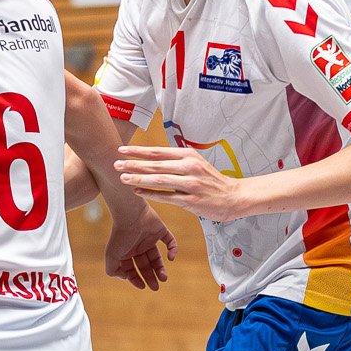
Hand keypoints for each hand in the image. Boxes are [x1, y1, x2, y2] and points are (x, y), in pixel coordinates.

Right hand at [105, 202, 177, 289]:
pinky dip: (173, 250)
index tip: (143, 286)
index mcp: (127, 252)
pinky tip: (171, 258)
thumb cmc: (120, 235)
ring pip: (157, 257)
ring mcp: (149, 238)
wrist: (130, 214)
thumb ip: (113, 270)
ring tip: (164, 278)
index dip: (137, 279)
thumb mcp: (111, 256)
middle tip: (156, 287)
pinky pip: (169, 241)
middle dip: (151, 277)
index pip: (133, 269)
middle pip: (146, 265)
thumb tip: (125, 278)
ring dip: (161, 268)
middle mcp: (138, 246)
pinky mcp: (160, 230)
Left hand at [114, 145, 244, 222]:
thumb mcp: (196, 163)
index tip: (122, 150)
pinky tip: (138, 192)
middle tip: (116, 164)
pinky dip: (151, 194)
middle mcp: (189, 167)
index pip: (158, 152)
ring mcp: (191, 184)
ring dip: (139, 179)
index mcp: (188, 156)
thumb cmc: (212, 181)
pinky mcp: (192, 200)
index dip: (138, 151)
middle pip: (155, 164)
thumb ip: (176, 161)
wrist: (234, 196)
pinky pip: (167, 196)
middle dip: (133, 164)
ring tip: (123, 178)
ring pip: (159, 180)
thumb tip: (152, 160)